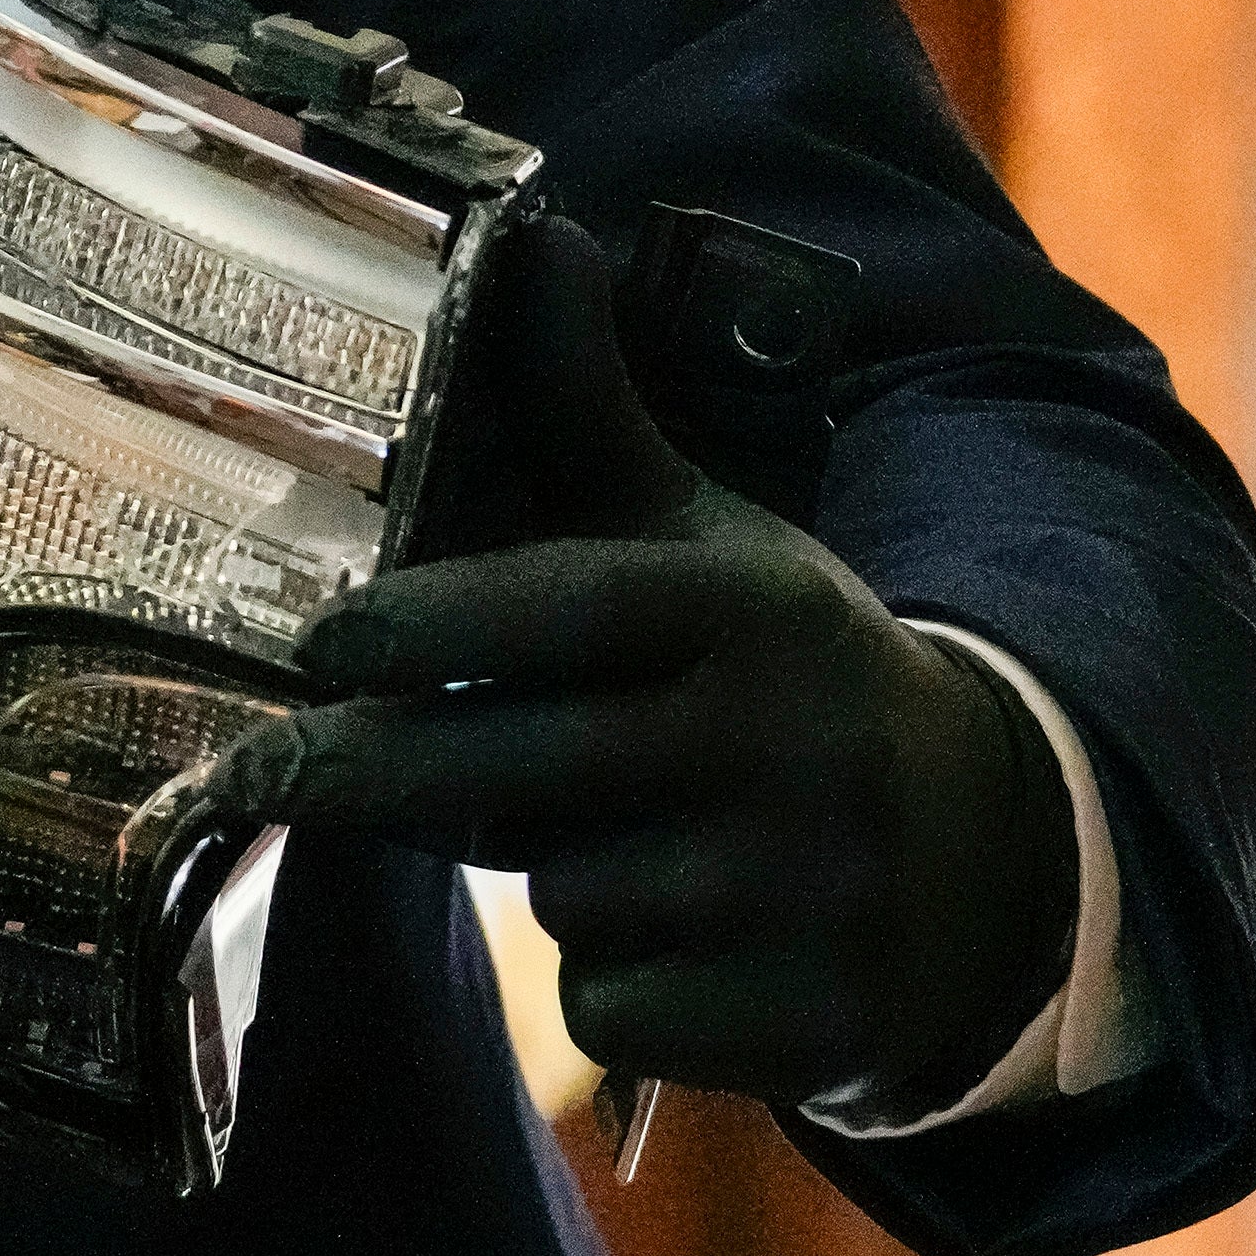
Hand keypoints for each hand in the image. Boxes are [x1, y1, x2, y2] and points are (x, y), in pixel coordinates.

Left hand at [209, 216, 1077, 1119]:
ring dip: (541, 875)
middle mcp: (778, 745)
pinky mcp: (802, 1017)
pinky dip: (612, 989)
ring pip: (559, 895)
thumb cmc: (789, 673)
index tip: (319, 646)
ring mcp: (796, 891)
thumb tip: (540, 238)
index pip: (566, 611)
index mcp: (748, 613)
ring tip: (617, 834)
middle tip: (267, 771)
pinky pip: (611, 1014)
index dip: (433, 625)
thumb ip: (597, 413)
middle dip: (375, 776)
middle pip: (514, 774)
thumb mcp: (715, 542)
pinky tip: (677, 937)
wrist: (988, 851)